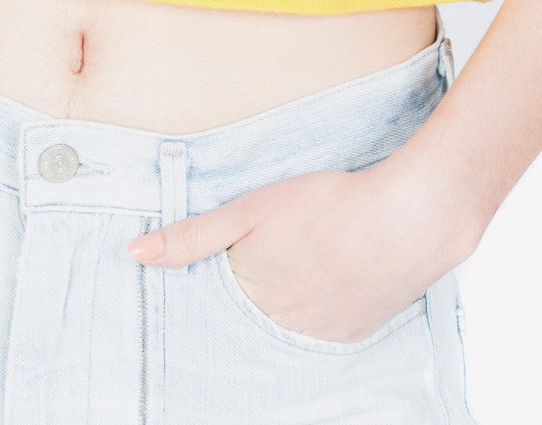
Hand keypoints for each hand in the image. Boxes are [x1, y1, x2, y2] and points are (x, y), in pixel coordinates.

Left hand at [127, 147, 465, 346]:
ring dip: (288, 300)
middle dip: (252, 294)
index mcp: (254, 299)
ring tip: (303, 262)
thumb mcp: (249, 210)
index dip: (218, 284)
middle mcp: (285, 328)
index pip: (220, 305)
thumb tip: (134, 253)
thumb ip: (192, 236)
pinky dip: (321, 305)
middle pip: (254, 316)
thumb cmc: (327, 206)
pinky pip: (326, 326)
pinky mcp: (357, 330)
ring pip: (290, 322)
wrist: (407, 219)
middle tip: (272, 258)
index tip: (220, 271)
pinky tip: (331, 273)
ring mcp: (324, 334)